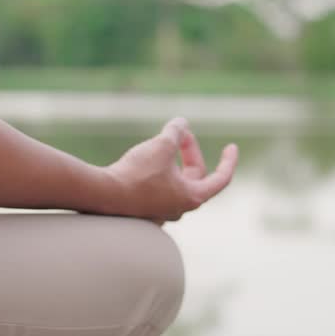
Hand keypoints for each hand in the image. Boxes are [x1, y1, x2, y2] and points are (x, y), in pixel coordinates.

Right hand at [104, 117, 238, 222]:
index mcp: (192, 197)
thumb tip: (181, 123)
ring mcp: (160, 212)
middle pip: (194, 176)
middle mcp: (179, 209)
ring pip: (174, 182)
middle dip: (189, 151)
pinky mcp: (143, 210)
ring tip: (161, 143)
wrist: (103, 196)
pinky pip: (158, 188)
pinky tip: (146, 158)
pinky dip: (158, 171)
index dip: (229, 161)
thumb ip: (175, 131)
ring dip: (172, 161)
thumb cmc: (137, 174)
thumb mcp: (161, 145)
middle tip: (179, 133)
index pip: (221, 179)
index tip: (231, 147)